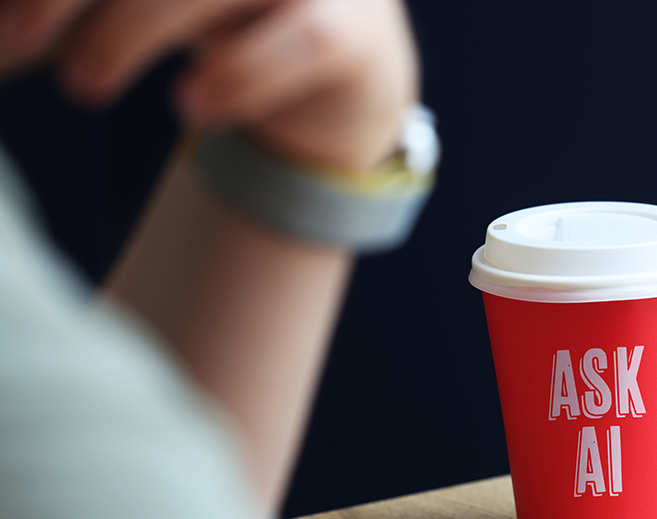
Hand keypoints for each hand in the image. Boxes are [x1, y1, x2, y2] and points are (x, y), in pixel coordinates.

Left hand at [0, 0, 417, 170]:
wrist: (348, 68)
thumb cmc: (233, 13)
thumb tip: (6, 21)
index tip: (10, 17)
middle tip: (18, 39)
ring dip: (128, 32)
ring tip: (84, 86)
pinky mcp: (358, 24)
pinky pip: (302, 40)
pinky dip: (237, 75)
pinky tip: (189, 103)